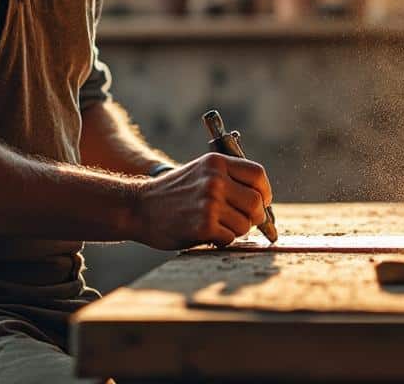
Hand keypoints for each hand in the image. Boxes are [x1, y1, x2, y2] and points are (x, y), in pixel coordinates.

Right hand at [132, 153, 272, 249]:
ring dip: (235, 230)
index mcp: (216, 163)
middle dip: (254, 217)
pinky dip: (221, 240)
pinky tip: (206, 234)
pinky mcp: (203, 225)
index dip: (265, 192)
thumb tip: (263, 202)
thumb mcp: (200, 172)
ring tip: (216, 226)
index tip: (262, 202)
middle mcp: (215, 180)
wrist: (138, 207)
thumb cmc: (173, 193)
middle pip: (257, 203)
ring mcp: (210, 203)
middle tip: (243, 221)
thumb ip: (229, 180)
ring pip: (245, 224)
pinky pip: (230, 238)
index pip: (258, 175)